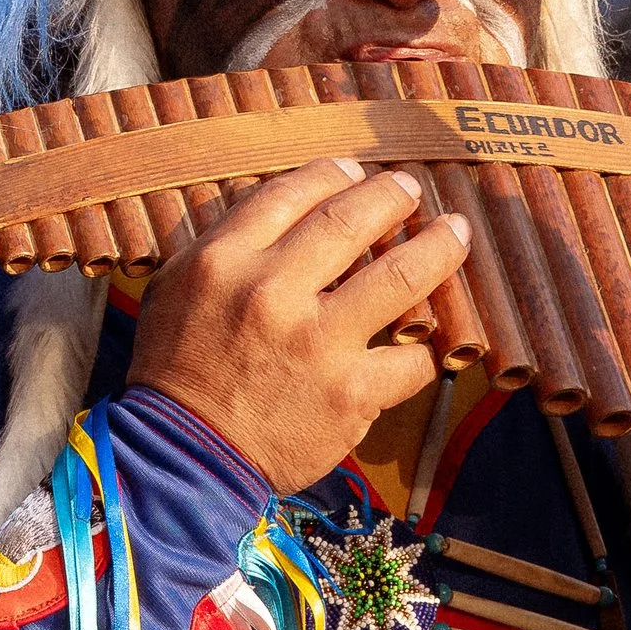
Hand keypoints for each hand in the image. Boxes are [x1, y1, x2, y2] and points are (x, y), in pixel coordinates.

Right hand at [127, 160, 472, 493]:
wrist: (185, 456)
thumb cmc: (176, 371)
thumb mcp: (176, 288)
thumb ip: (226, 243)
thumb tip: (285, 208)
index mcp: (224, 260)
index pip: (292, 195)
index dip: (333, 176)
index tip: (356, 172)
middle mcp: (273, 292)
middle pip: (352, 220)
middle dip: (392, 197)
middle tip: (411, 190)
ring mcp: (317, 343)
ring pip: (402, 277)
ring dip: (438, 247)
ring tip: (454, 233)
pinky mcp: (350, 393)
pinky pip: (411, 359)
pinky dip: (425, 346)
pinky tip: (432, 335)